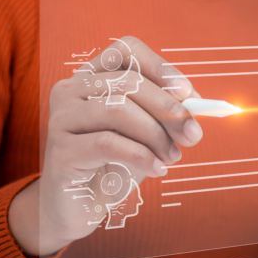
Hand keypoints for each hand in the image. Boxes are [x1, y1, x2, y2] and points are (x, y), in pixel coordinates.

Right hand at [8, 37, 202, 256]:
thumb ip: (166, 115)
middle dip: (168, 109)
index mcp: (90, 77)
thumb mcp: (145, 135)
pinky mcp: (59, 151)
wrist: (78, 208)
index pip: (125, 50)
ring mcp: (60, 119)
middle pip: (128, 82)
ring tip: (171, 157)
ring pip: (118, 110)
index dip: (160, 68)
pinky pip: (107, 143)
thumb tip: (198, 103)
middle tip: (193, 135)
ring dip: (156, 135)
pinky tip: (157, 169)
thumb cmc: (113, 165)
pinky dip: (140, 155)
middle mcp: (70, 90)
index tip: (189, 94)